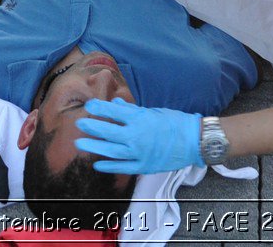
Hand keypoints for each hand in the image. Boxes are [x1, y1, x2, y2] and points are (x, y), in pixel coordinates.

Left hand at [75, 99, 202, 173]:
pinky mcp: (144, 166)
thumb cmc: (174, 122)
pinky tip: (97, 164)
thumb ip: (132, 110)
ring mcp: (140, 153)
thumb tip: (115, 104)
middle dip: (93, 127)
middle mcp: (137, 137)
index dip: (100, 108)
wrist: (193, 141)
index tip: (89, 106)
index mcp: (140, 119)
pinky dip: (109, 166)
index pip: (115, 112)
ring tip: (81, 144)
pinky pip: (123, 167)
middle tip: (80, 124)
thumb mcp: (153, 111)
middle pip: (109, 132)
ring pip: (112, 151)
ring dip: (95, 147)